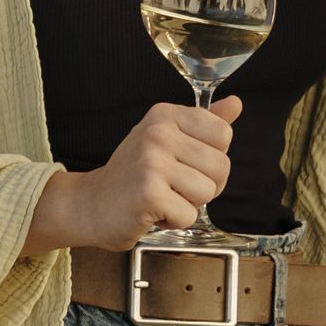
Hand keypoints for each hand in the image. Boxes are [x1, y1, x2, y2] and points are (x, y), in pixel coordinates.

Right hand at [28, 99, 240, 251]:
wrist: (89, 204)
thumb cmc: (132, 175)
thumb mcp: (166, 139)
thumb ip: (204, 123)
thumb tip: (235, 103)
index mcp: (165, 115)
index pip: (223, 134)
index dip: (210, 158)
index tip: (183, 163)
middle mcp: (158, 133)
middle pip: (221, 166)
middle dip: (202, 185)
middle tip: (170, 185)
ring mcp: (152, 162)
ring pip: (208, 192)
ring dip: (187, 204)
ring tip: (161, 197)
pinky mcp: (149, 193)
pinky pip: (190, 215)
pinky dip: (174, 222)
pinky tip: (152, 211)